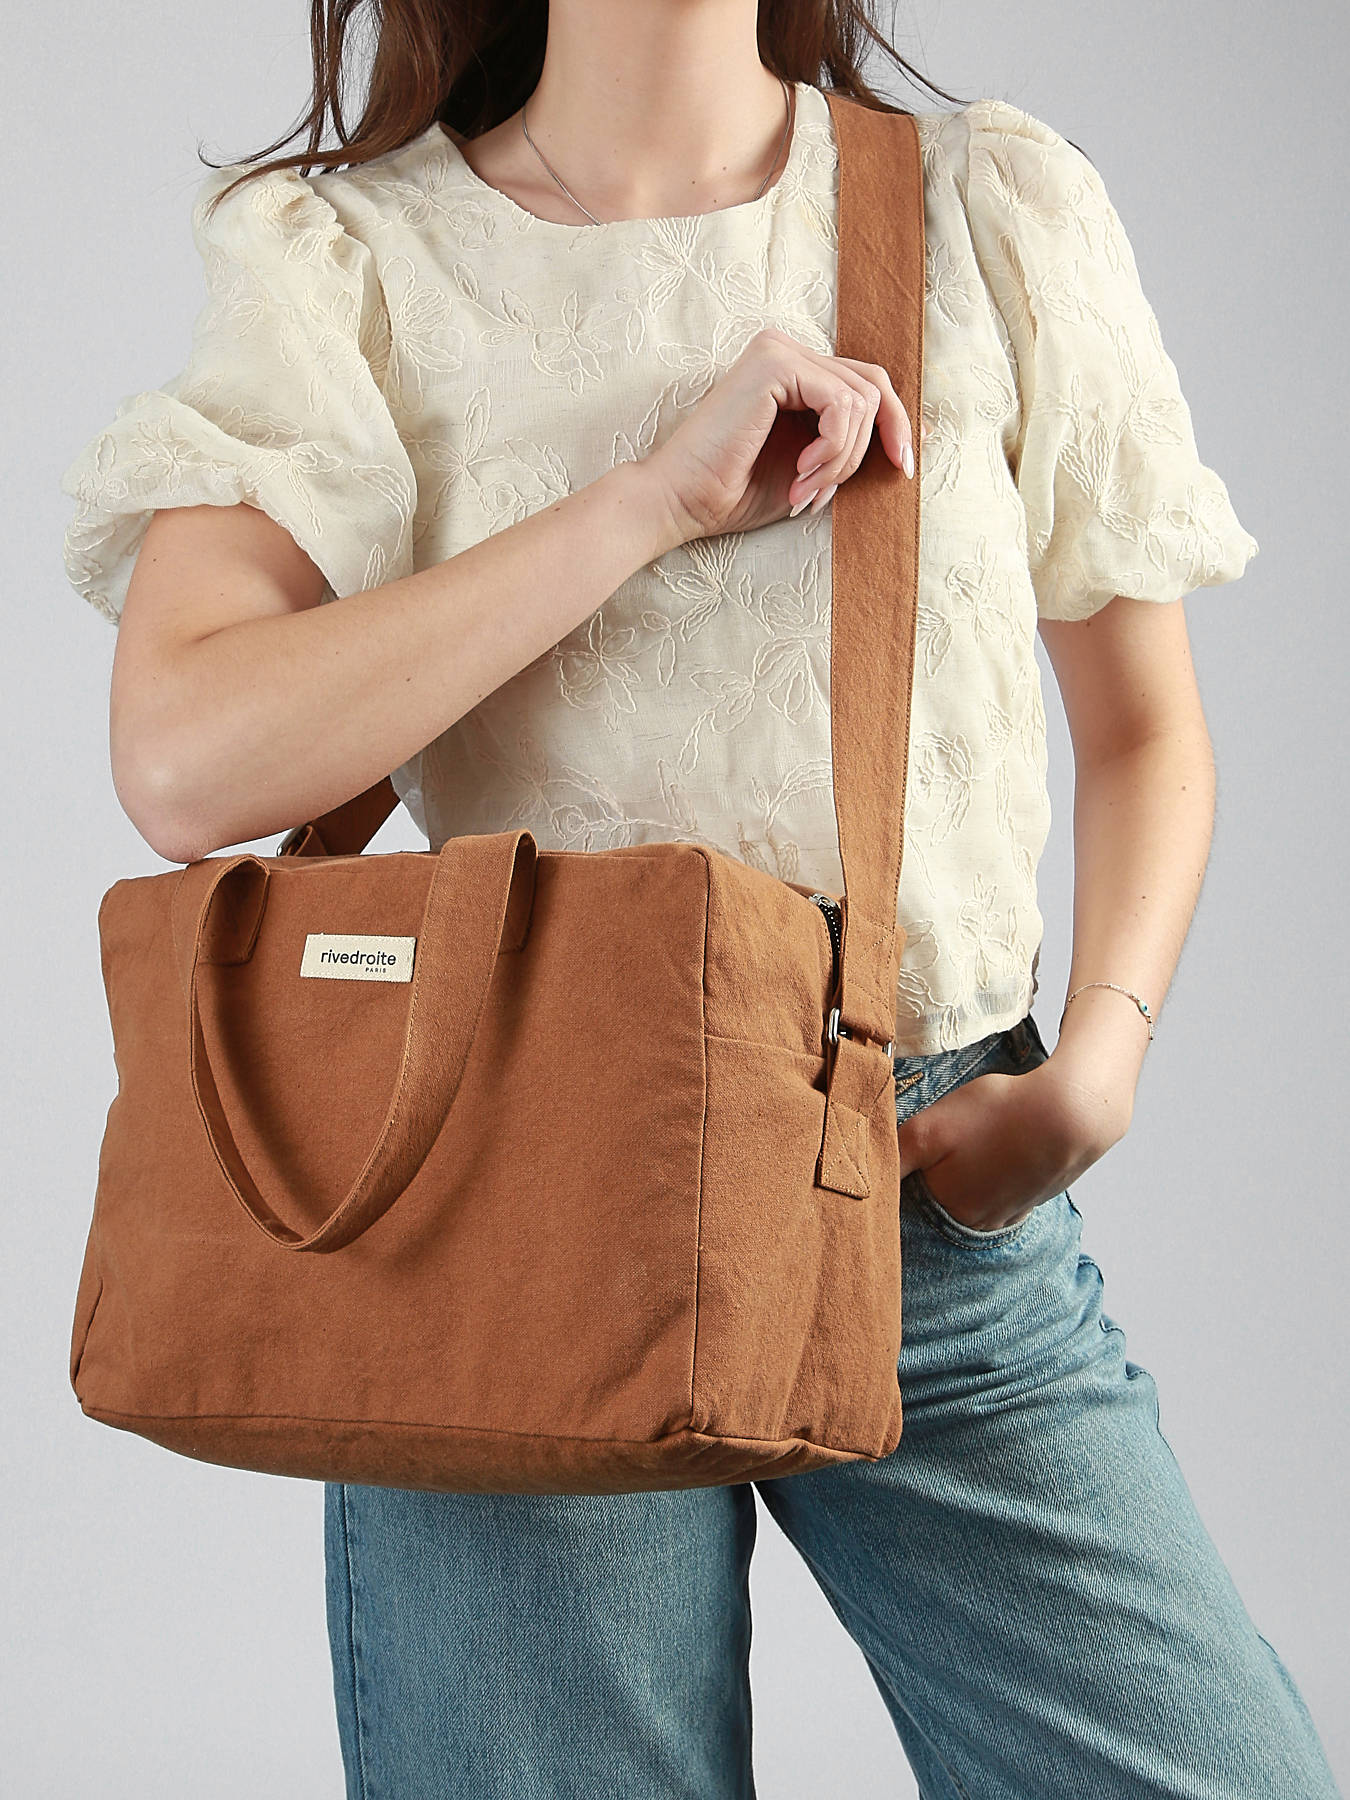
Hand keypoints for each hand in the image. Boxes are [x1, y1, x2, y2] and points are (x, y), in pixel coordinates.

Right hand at [640, 326, 917, 543]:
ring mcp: (779, 351)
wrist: (683, 503)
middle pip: (874, 385)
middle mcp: (787, 351)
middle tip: (830, 493)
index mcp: (794, 372)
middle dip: (872, 447)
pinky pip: (841, 404)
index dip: (895, 425)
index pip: (867, 384)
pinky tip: (801, 472)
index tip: (904, 470)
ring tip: (806, 490)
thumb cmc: (736, 493)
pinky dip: (833, 448)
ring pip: (861, 401)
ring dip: (842, 459)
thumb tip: (911, 440)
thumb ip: (849, 446)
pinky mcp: (775, 363)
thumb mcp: (812, 469)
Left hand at [898, 1058, 1127, 1232]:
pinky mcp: (1030, 1196)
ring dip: (967, 1169)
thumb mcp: (930, 1128)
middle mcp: (977, 1220)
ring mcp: (1008, 1211)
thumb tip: (863, 1178)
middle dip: (936, 1170)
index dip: (906, 1170)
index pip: (909, 1197)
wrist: (1071, 1113)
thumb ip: (894, 1155)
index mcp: (947, 1206)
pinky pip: (999, 1187)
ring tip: (975, 1137)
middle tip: (950, 1135)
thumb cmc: (998, 1115)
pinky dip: (994, 1170)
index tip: (911, 1148)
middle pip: (939, 1196)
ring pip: (970, 1191)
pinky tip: (999, 1146)